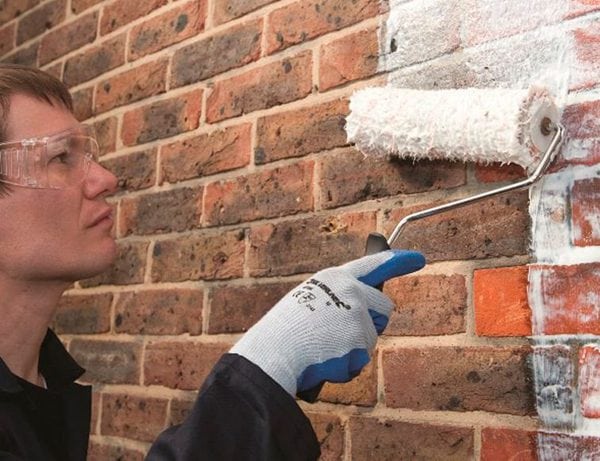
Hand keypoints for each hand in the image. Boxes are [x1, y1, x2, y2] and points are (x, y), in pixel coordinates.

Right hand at [230, 250, 425, 396]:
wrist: (274, 352)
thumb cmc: (285, 330)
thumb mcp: (309, 299)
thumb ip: (335, 298)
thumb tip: (358, 309)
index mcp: (335, 277)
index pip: (373, 264)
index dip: (399, 261)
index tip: (418, 258)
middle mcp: (351, 291)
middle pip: (384, 307)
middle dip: (373, 322)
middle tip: (345, 334)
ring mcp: (357, 315)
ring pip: (371, 337)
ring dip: (354, 348)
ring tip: (324, 347)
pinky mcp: (360, 341)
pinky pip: (361, 360)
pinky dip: (346, 366)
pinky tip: (325, 361)